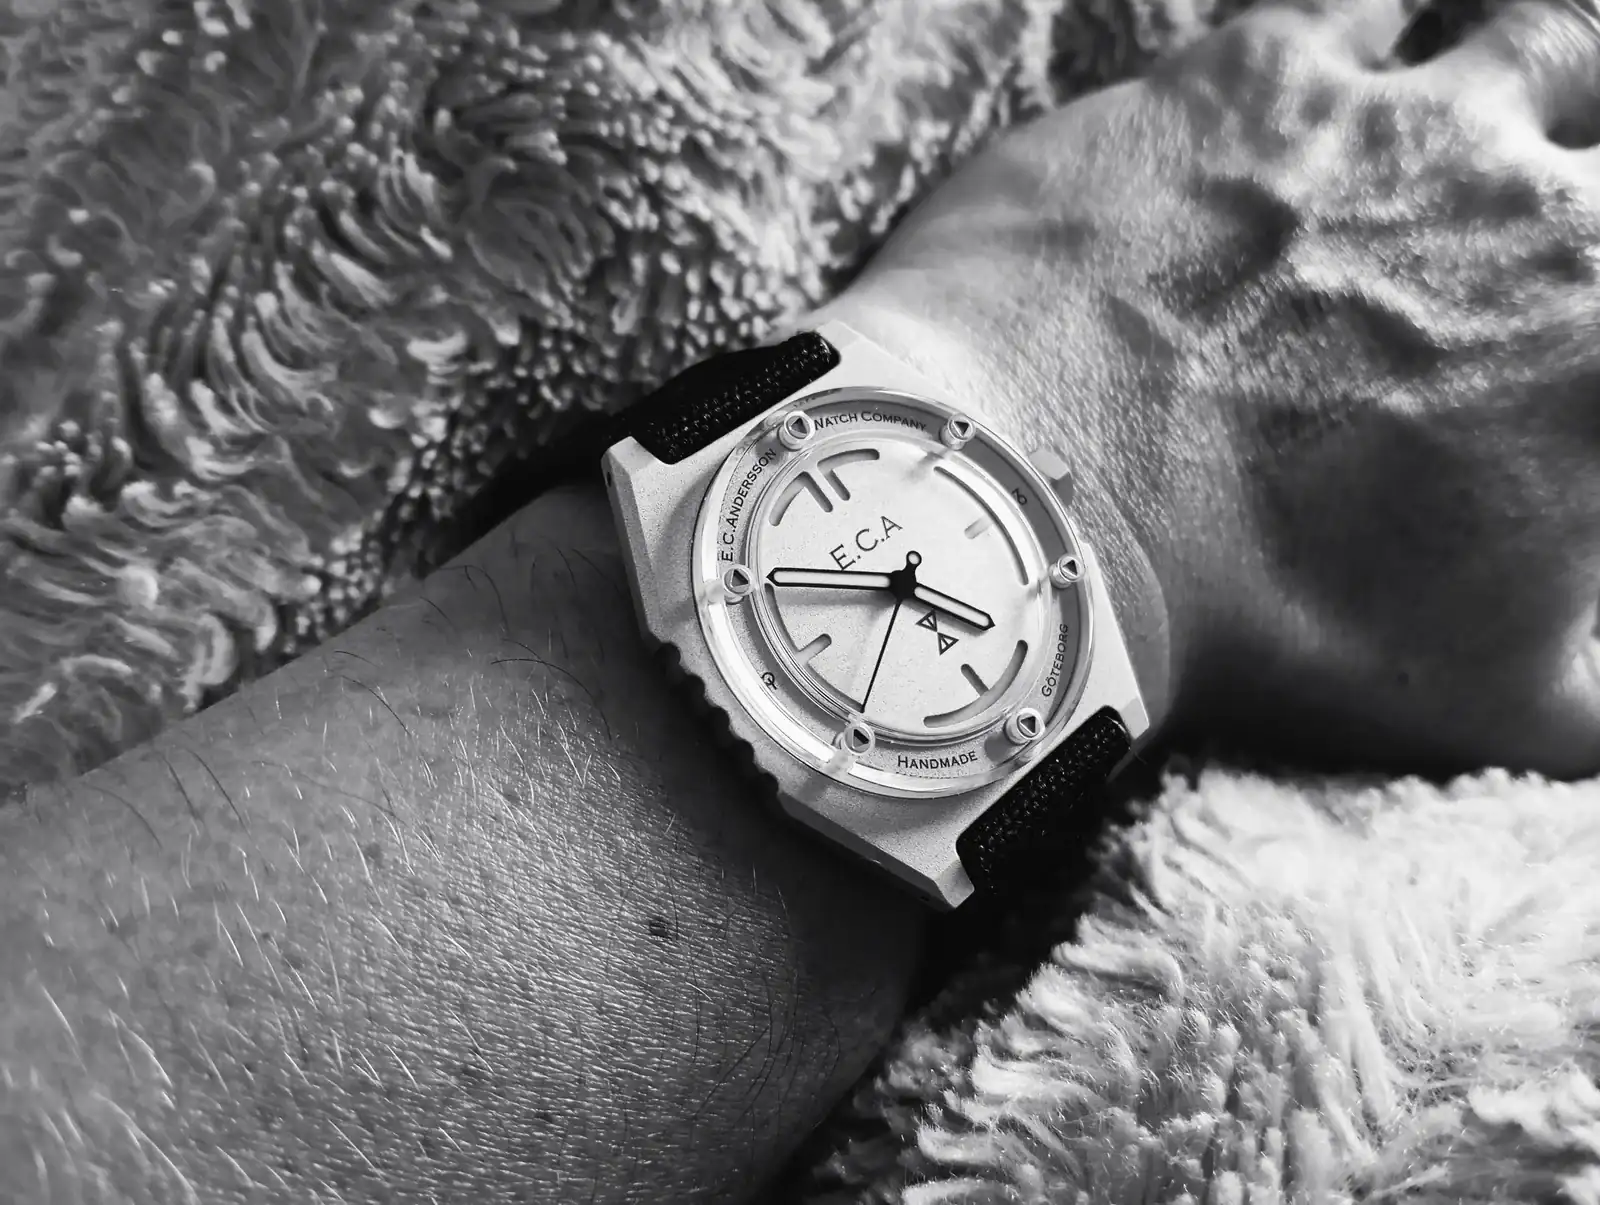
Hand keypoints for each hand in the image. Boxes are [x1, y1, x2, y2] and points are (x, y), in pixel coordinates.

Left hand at [805, 0, 1599, 776]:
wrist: (1047, 521)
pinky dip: (1378, 30)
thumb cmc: (1266, 621)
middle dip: (1591, 165)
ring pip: (1534, 38)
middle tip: (1546, 217)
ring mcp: (1396, 120)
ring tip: (1481, 131)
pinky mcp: (1253, 76)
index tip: (1578, 334)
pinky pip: (1363, 4)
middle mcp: (1533, 201)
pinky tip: (1354, 62)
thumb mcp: (1490, 698)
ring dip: (1537, 73)